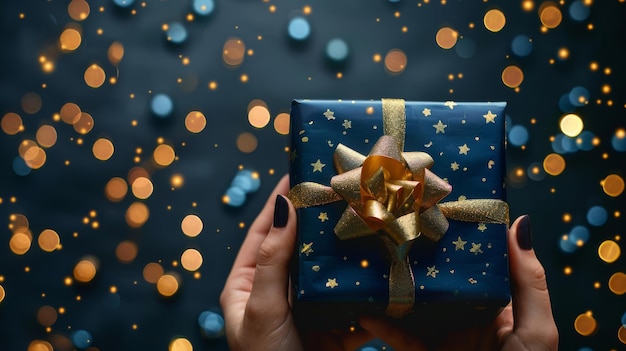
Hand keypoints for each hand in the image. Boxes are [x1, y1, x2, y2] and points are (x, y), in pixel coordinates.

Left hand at [220, 175, 374, 350]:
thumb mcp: (260, 307)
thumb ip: (272, 259)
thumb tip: (282, 207)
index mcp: (248, 283)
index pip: (264, 232)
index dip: (281, 203)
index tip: (301, 174)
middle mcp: (277, 291)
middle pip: (299, 247)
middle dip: (320, 222)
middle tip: (343, 192)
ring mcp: (307, 307)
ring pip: (327, 269)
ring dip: (345, 249)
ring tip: (366, 218)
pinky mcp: (334, 324)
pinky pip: (349, 296)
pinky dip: (364, 282)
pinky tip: (380, 263)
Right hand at [359, 215, 559, 350]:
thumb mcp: (535, 329)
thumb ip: (528, 280)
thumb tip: (517, 223)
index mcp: (496, 305)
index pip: (475, 264)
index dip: (458, 238)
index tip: (435, 209)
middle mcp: (467, 316)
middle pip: (439, 281)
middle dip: (418, 258)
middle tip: (394, 230)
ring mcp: (444, 338)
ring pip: (414, 306)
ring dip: (394, 288)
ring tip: (373, 262)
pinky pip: (400, 340)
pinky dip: (383, 328)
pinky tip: (366, 313)